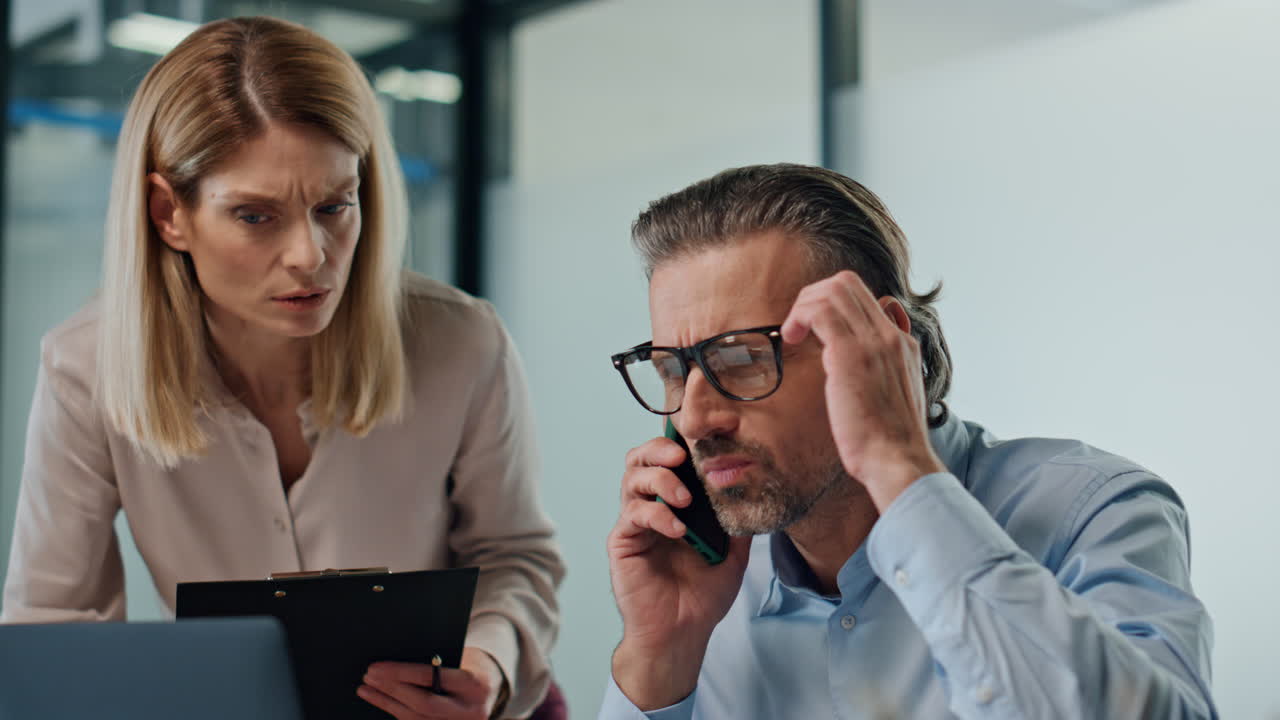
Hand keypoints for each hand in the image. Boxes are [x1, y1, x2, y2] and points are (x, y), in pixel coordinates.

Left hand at [359, 646, 505, 718]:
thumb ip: (436, 664)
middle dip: (392, 689)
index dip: (401, 673)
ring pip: (416, 719)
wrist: (491, 685)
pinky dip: (396, 712)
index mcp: (475, 684)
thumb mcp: (461, 657)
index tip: (378, 667)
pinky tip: (382, 701)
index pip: (432, 679)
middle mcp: (471, 710)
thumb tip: (393, 664)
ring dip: (387, 703)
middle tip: (370, 676)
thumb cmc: (470, 664)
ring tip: (367, 688)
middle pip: (423, 704)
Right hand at [606, 437, 752, 709]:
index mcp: (673, 504)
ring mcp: (634, 524)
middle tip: (681, 454)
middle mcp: (650, 507)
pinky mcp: (623, 542)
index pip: (668, 460)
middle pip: (641, 459)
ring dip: (659, 480)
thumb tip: (753, 487)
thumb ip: (737, 519)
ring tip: (683, 498)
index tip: (702, 434)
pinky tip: (676, 529)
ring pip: (632, 479)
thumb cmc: (702, 595)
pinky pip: (633, 515)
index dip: (679, 442)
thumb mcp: (733, 552)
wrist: (682, 633)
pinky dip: (656, 515)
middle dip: (659, 449)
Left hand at [781, 270, 944, 510]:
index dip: (833, 305)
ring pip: (833, 290)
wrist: (897, 460)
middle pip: (848, 283)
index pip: (866, 297)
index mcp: (902, 343)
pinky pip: (819, 311)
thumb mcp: (894, 396)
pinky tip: (791, 338)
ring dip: (803, 304)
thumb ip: (883, 369)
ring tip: (792, 333)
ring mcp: (873, 341)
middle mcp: (891, 335)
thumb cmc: (888, 439)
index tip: (814, 330)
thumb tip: (860, 357)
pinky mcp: (850, 354)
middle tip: (798, 326)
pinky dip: (799, 316)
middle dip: (813, 296)